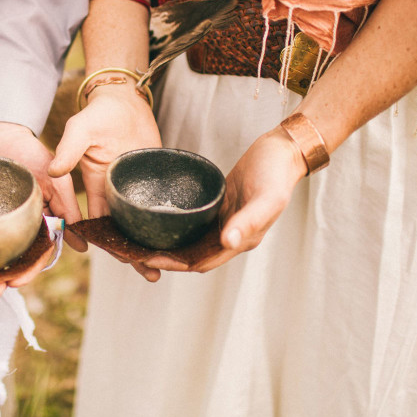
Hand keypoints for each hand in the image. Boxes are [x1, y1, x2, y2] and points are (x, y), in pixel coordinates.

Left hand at [0, 121, 80, 293]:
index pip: (34, 256)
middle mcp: (13, 227)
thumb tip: (84, 247)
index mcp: (35, 224)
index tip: (17, 282)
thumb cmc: (30, 152)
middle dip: (1, 281)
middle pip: (9, 263)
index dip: (28, 272)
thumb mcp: (55, 180)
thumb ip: (69, 210)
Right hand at [49, 83, 160, 280]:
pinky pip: (157, 206)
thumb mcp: (81, 129)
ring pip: (140, 223)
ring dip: (149, 243)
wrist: (124, 99)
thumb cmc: (98, 112)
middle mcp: (114, 192)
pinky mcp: (153, 180)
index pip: (93, 221)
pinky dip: (164, 223)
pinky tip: (178, 240)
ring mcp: (135, 188)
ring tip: (166, 266)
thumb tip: (54, 170)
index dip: (98, 241)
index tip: (110, 258)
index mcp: (93, 186)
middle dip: (131, 252)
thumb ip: (69, 149)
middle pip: (120, 230)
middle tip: (150, 272)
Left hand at [146, 126, 306, 273]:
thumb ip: (249, 221)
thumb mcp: (267, 198)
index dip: (174, 264)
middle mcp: (230, 237)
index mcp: (241, 241)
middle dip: (164, 258)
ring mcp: (223, 223)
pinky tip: (157, 220)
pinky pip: (193, 224)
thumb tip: (228, 242)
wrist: (282, 152)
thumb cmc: (276, 174)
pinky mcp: (217, 208)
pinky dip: (176, 227)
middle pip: (191, 256)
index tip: (148, 259)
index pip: (200, 262)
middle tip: (134, 250)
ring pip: (190, 242)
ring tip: (140, 239)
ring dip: (168, 245)